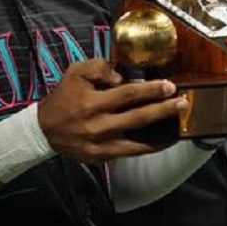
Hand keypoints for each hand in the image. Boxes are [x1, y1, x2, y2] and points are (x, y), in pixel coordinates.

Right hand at [36, 58, 186, 162]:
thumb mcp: (75, 72)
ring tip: (179, 125)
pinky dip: (148, 148)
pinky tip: (162, 141)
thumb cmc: (63, 97)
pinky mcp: (102, 157)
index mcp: (92, 103)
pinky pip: (130, 153)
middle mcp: (98, 125)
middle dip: (162, 110)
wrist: (45, 129)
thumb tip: (121, 77)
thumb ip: (99, 67)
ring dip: (161, 133)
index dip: (150, 90)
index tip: (168, 86)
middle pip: (138, 117)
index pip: (127, 95)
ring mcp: (102, 145)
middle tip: (181, 103)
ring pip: (138, 142)